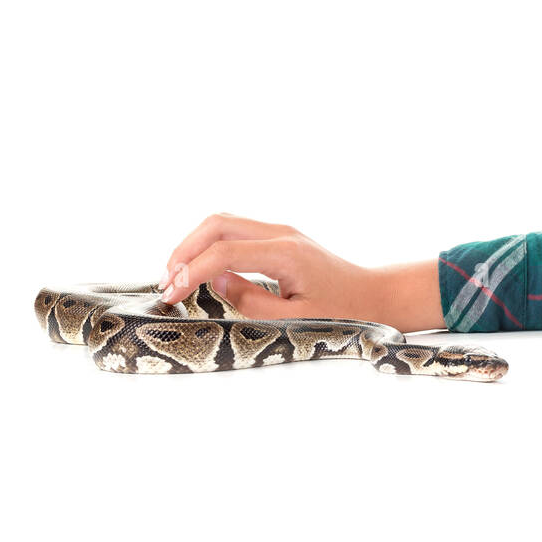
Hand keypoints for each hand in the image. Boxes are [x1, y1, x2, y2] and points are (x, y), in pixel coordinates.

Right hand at [159, 213, 381, 320]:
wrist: (375, 296)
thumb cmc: (343, 311)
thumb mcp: (296, 319)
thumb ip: (251, 302)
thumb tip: (215, 281)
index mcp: (285, 253)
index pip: (223, 252)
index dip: (191, 272)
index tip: (170, 296)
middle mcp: (281, 234)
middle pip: (217, 224)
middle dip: (184, 250)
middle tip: (166, 284)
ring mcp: (281, 232)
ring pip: (223, 223)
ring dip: (195, 245)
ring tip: (176, 278)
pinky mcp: (279, 239)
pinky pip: (235, 232)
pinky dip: (210, 246)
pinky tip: (200, 271)